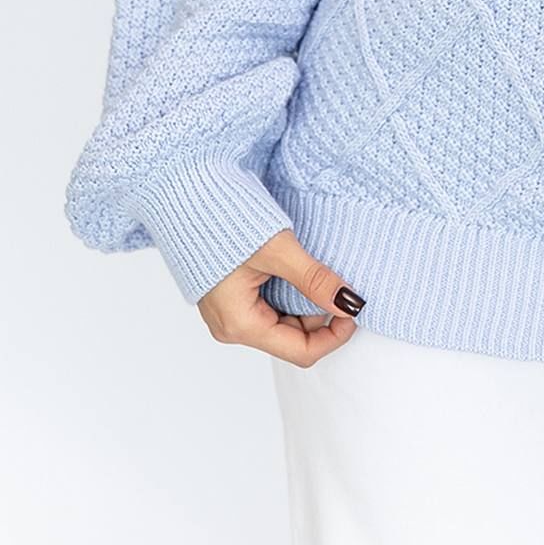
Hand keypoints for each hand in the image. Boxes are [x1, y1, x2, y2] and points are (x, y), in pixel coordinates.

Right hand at [195, 226, 366, 364]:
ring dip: (307, 300)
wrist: (187, 193)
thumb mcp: (277, 250)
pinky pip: (270, 305)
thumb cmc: (223, 220)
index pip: (301, 351)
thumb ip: (315, 280)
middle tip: (339, 281)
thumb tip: (351, 302)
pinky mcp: (231, 295)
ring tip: (317, 270)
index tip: (355, 307)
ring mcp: (230, 312)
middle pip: (293, 337)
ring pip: (284, 320)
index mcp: (239, 325)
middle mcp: (232, 326)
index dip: (335, 335)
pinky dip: (291, 291)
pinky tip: (299, 269)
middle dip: (322, 314)